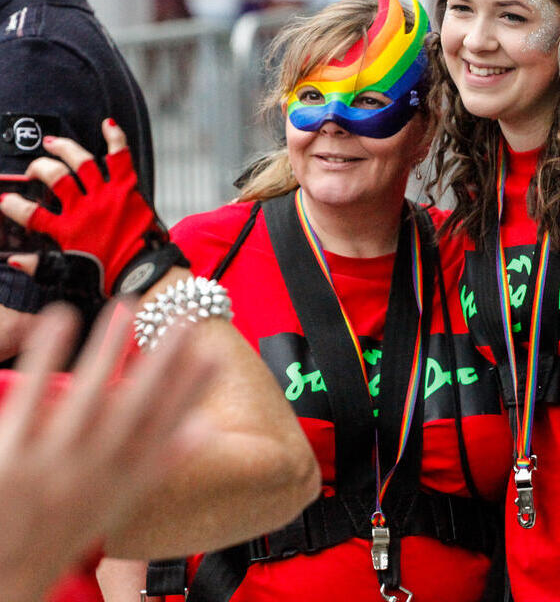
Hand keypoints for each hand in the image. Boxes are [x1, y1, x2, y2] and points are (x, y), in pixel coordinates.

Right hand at [0, 120, 184, 296]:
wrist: (142, 271)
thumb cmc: (106, 273)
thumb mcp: (68, 272)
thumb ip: (38, 265)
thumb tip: (13, 260)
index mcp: (67, 230)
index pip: (31, 214)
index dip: (14, 206)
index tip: (5, 199)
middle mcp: (85, 208)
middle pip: (55, 177)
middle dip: (39, 169)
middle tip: (34, 171)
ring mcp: (107, 195)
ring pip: (81, 161)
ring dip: (64, 148)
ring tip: (52, 142)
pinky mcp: (127, 187)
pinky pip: (120, 157)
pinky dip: (115, 138)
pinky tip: (107, 124)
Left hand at [0, 301, 214, 601]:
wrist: (1, 583)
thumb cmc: (59, 536)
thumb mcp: (118, 503)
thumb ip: (161, 463)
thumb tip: (205, 428)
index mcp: (122, 483)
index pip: (165, 429)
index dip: (192, 391)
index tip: (214, 356)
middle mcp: (93, 472)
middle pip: (136, 408)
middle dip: (164, 361)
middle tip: (186, 320)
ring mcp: (51, 463)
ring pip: (88, 396)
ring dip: (109, 349)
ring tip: (126, 308)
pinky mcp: (9, 456)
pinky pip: (31, 396)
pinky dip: (47, 355)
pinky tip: (61, 320)